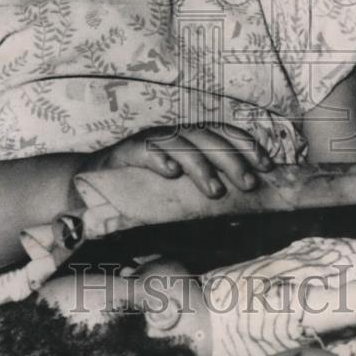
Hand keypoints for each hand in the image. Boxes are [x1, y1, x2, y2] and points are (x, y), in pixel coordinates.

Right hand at [93, 124, 275, 197]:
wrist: (88, 186)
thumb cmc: (139, 193)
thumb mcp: (176, 197)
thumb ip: (201, 203)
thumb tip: (240, 221)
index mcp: (188, 142)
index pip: (223, 134)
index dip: (246, 145)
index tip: (267, 166)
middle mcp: (171, 136)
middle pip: (207, 138)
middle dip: (232, 159)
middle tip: (248, 183)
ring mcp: (148, 142)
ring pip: (180, 143)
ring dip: (200, 165)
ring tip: (215, 190)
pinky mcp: (123, 152)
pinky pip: (144, 150)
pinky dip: (159, 158)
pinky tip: (171, 173)